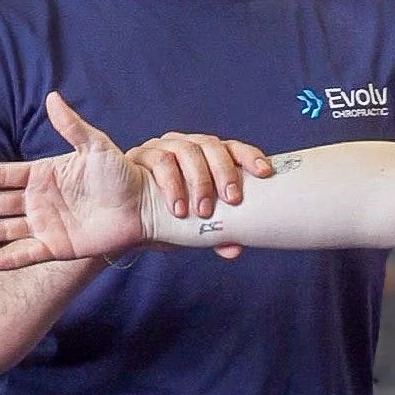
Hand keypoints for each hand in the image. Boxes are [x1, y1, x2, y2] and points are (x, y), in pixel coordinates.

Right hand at [0, 95, 272, 269]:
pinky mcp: (59, 247)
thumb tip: (52, 97)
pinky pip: (29, 254)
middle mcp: (40, 200)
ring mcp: (47, 225)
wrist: (144, 206)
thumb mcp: (97, 147)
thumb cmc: (123, 174)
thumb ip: (73, 126)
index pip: (4, 175)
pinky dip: (12, 260)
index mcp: (44, 175)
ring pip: (4, 229)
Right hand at [123, 120, 275, 259]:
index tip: (265, 173)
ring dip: (198, 181)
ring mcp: (164, 147)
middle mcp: (188, 146)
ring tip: (202, 211)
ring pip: (187, 150)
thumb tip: (234, 249)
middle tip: (232, 200)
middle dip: (225, 172)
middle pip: (212, 146)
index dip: (250, 157)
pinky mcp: (142, 154)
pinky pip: (159, 161)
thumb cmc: (169, 217)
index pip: (233, 148)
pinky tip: (176, 207)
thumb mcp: (197, 226)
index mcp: (208, 156)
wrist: (130, 222)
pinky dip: (171, 184)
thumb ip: (216, 234)